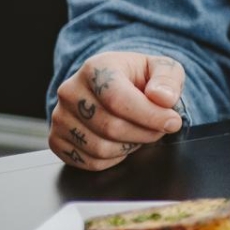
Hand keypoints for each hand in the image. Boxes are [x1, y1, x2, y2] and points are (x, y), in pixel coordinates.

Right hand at [49, 52, 184, 170]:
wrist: (113, 85)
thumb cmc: (138, 78)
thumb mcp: (161, 68)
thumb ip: (168, 79)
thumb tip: (164, 98)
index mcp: (95, 69)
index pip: (118, 100)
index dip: (149, 116)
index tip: (172, 122)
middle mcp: (70, 92)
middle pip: (111, 127)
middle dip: (145, 133)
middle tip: (160, 128)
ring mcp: (60, 117)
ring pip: (100, 148)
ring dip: (130, 146)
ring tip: (140, 132)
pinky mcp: (57, 139)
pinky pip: (90, 162)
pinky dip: (114, 158)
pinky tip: (122, 142)